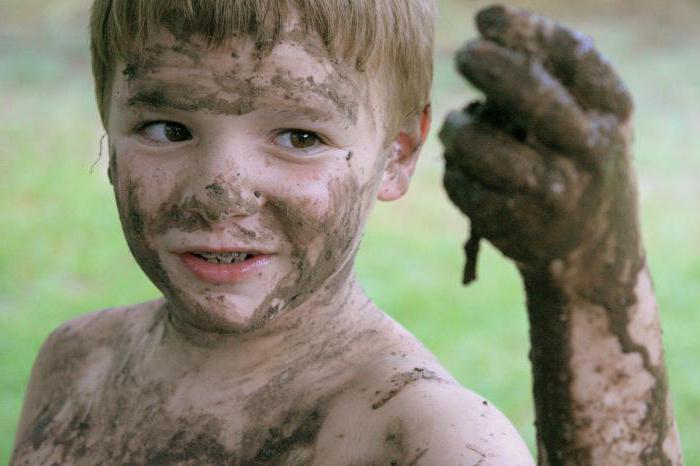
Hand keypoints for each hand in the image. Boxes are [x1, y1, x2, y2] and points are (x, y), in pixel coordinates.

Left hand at [441, 5, 640, 283]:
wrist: (594, 250)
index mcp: (612, 114)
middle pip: (531, 96)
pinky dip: (454, 170)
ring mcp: (550, 192)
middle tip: (465, 55)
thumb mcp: (593, 121)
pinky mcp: (513, 223)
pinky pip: (462, 183)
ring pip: (482, 146)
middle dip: (489, 67)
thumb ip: (557, 80)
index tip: (487, 19)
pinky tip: (464, 169)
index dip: (524, 31)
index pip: (572, 57)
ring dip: (458, 129)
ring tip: (457, 128)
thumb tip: (488, 33)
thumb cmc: (582, 166)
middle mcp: (587, 152)